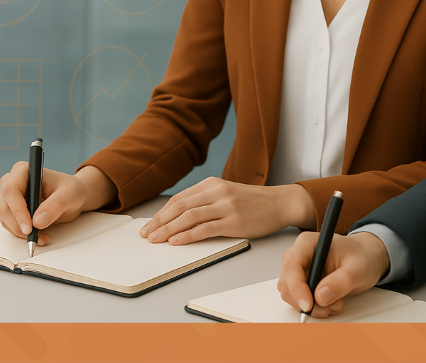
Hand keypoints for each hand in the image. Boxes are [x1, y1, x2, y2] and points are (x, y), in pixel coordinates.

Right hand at [0, 164, 116, 244]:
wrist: (73, 196)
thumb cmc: (71, 189)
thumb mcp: (69, 195)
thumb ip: (55, 205)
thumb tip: (37, 221)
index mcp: (23, 171)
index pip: (11, 190)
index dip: (18, 210)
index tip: (29, 227)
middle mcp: (13, 182)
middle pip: (5, 206)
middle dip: (19, 225)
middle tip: (35, 237)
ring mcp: (11, 197)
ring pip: (6, 218)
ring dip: (21, 232)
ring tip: (43, 236)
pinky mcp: (13, 210)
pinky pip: (11, 225)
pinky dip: (22, 234)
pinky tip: (39, 234)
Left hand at [138, 177, 315, 244]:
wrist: (280, 203)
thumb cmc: (251, 202)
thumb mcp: (225, 193)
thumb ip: (204, 201)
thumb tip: (177, 217)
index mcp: (211, 184)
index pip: (179, 199)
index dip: (161, 213)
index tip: (149, 224)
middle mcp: (216, 192)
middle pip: (180, 207)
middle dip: (159, 221)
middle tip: (146, 234)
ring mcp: (225, 206)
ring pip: (189, 217)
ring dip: (168, 229)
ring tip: (156, 239)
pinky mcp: (234, 221)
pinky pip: (205, 229)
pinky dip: (187, 235)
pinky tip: (176, 241)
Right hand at [277, 231, 390, 318]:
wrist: (366, 259)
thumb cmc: (362, 257)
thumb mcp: (359, 269)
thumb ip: (341, 281)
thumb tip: (320, 296)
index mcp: (308, 243)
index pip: (292, 264)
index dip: (296, 286)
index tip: (308, 305)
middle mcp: (298, 254)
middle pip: (287, 281)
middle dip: (305, 300)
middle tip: (328, 308)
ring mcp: (298, 269)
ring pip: (289, 293)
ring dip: (310, 306)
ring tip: (334, 305)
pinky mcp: (301, 281)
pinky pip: (297, 298)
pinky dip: (312, 307)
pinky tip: (329, 303)